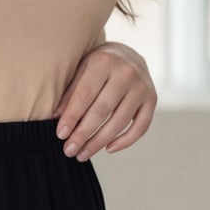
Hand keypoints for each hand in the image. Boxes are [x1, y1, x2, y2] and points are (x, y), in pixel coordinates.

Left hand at [52, 40, 156, 159]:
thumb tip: (57, 118)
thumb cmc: (97, 65)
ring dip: (99, 142)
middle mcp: (126, 72)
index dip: (72, 117)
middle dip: (83, 134)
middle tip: (69, 150)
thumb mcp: (81, 69)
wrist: (127, 54)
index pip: (85, 95)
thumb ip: (70, 92)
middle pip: (102, 110)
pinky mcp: (152, 99)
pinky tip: (108, 149)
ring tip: (83, 154)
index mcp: (104, 61)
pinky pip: (141, 126)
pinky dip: (125, 141)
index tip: (60, 135)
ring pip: (119, 122)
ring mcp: (142, 87)